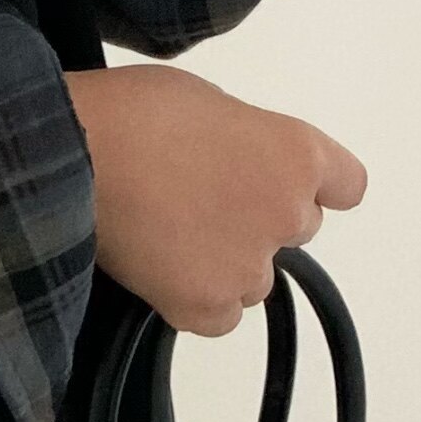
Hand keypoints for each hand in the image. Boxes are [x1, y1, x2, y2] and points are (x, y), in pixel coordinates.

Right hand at [68, 66, 368, 338]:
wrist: (73, 155)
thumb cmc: (133, 112)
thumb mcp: (211, 103)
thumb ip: (247, 140)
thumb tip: (240, 163)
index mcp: (297, 152)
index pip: (347, 186)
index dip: (313, 185)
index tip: (279, 182)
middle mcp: (287, 213)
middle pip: (297, 229)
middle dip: (259, 219)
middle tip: (203, 202)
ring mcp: (249, 267)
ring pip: (257, 279)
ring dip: (228, 263)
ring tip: (171, 236)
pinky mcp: (206, 307)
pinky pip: (221, 318)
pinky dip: (198, 301)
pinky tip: (163, 271)